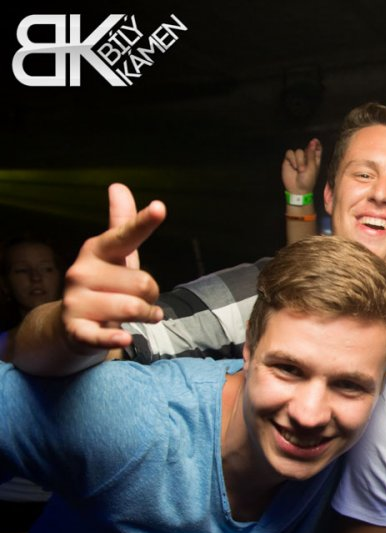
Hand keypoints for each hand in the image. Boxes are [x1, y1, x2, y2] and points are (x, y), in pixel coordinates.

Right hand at [61, 184, 164, 350]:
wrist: (71, 324)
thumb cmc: (104, 285)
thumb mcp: (116, 255)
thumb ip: (122, 222)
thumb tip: (119, 185)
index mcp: (97, 250)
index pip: (125, 235)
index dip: (144, 222)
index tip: (160, 207)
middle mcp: (82, 272)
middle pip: (145, 283)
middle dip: (151, 295)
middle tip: (139, 299)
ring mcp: (76, 301)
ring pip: (135, 308)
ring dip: (146, 315)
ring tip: (137, 316)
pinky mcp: (76, 329)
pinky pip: (103, 335)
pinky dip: (115, 339)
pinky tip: (124, 339)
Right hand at [282, 138, 322, 194]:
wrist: (297, 189)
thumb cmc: (308, 180)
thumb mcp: (312, 167)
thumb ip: (311, 154)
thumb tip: (313, 141)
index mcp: (314, 159)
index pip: (316, 148)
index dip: (316, 144)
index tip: (315, 141)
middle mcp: (306, 157)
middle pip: (306, 148)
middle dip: (306, 157)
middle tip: (304, 168)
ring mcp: (297, 159)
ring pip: (298, 151)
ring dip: (299, 160)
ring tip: (299, 170)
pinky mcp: (289, 160)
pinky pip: (289, 153)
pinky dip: (292, 159)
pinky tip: (293, 166)